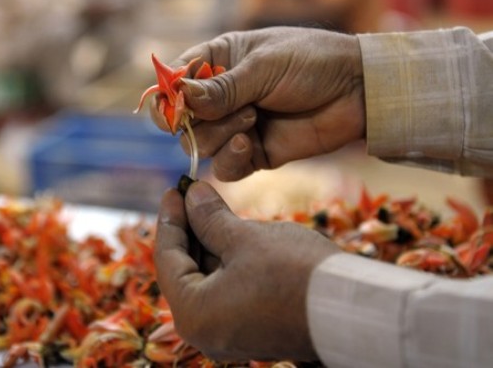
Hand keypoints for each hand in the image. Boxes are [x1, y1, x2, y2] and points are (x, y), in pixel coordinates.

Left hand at [155, 181, 339, 361]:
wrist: (354, 311)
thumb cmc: (295, 273)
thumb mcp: (246, 238)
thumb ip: (210, 217)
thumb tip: (190, 194)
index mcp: (194, 313)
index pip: (167, 258)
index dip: (170, 218)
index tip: (174, 189)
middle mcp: (205, 331)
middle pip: (185, 270)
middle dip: (189, 229)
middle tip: (191, 194)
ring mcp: (229, 333)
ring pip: (207, 279)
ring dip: (208, 242)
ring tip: (212, 206)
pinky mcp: (251, 329)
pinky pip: (226, 290)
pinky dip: (226, 261)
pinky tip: (231, 231)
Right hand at [156, 27, 364, 180]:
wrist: (358, 91)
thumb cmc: (311, 62)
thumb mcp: (264, 66)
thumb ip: (222, 88)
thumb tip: (180, 97)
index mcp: (217, 62)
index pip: (174, 82)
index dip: (168, 97)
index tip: (177, 107)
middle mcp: (220, 96)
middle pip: (181, 121)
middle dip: (201, 120)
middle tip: (238, 108)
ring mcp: (235, 126)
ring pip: (200, 145)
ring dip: (220, 136)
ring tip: (253, 118)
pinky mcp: (254, 153)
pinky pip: (225, 168)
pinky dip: (231, 160)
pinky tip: (248, 145)